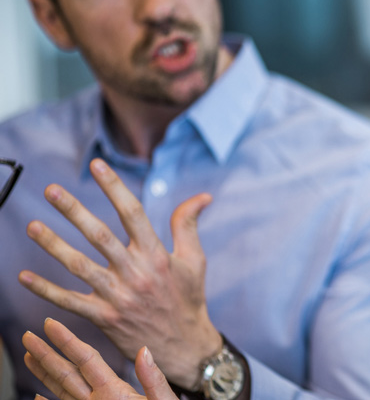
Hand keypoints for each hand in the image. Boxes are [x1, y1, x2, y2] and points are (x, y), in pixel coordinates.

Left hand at [19, 159, 220, 388]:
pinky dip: (46, 290)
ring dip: (53, 246)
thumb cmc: (188, 298)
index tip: (97, 165)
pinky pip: (69, 302)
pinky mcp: (104, 317)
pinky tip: (25, 277)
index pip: (133, 213)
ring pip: (79, 266)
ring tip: (33, 226)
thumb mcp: (194, 260)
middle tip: (51, 190)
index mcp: (157, 254)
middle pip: (99, 236)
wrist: (184, 346)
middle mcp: (135, 273)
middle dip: (74, 211)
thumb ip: (188, 225)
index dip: (114, 187)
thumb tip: (202, 196)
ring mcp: (118, 296)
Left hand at [23, 317, 175, 399]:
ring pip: (59, 391)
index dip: (66, 339)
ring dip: (42, 373)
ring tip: (28, 357)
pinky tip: (36, 396)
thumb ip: (154, 378)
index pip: (85, 359)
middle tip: (28, 337)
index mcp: (114, 393)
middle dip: (45, 354)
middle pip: (64, 374)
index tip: (50, 324)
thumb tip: (144, 350)